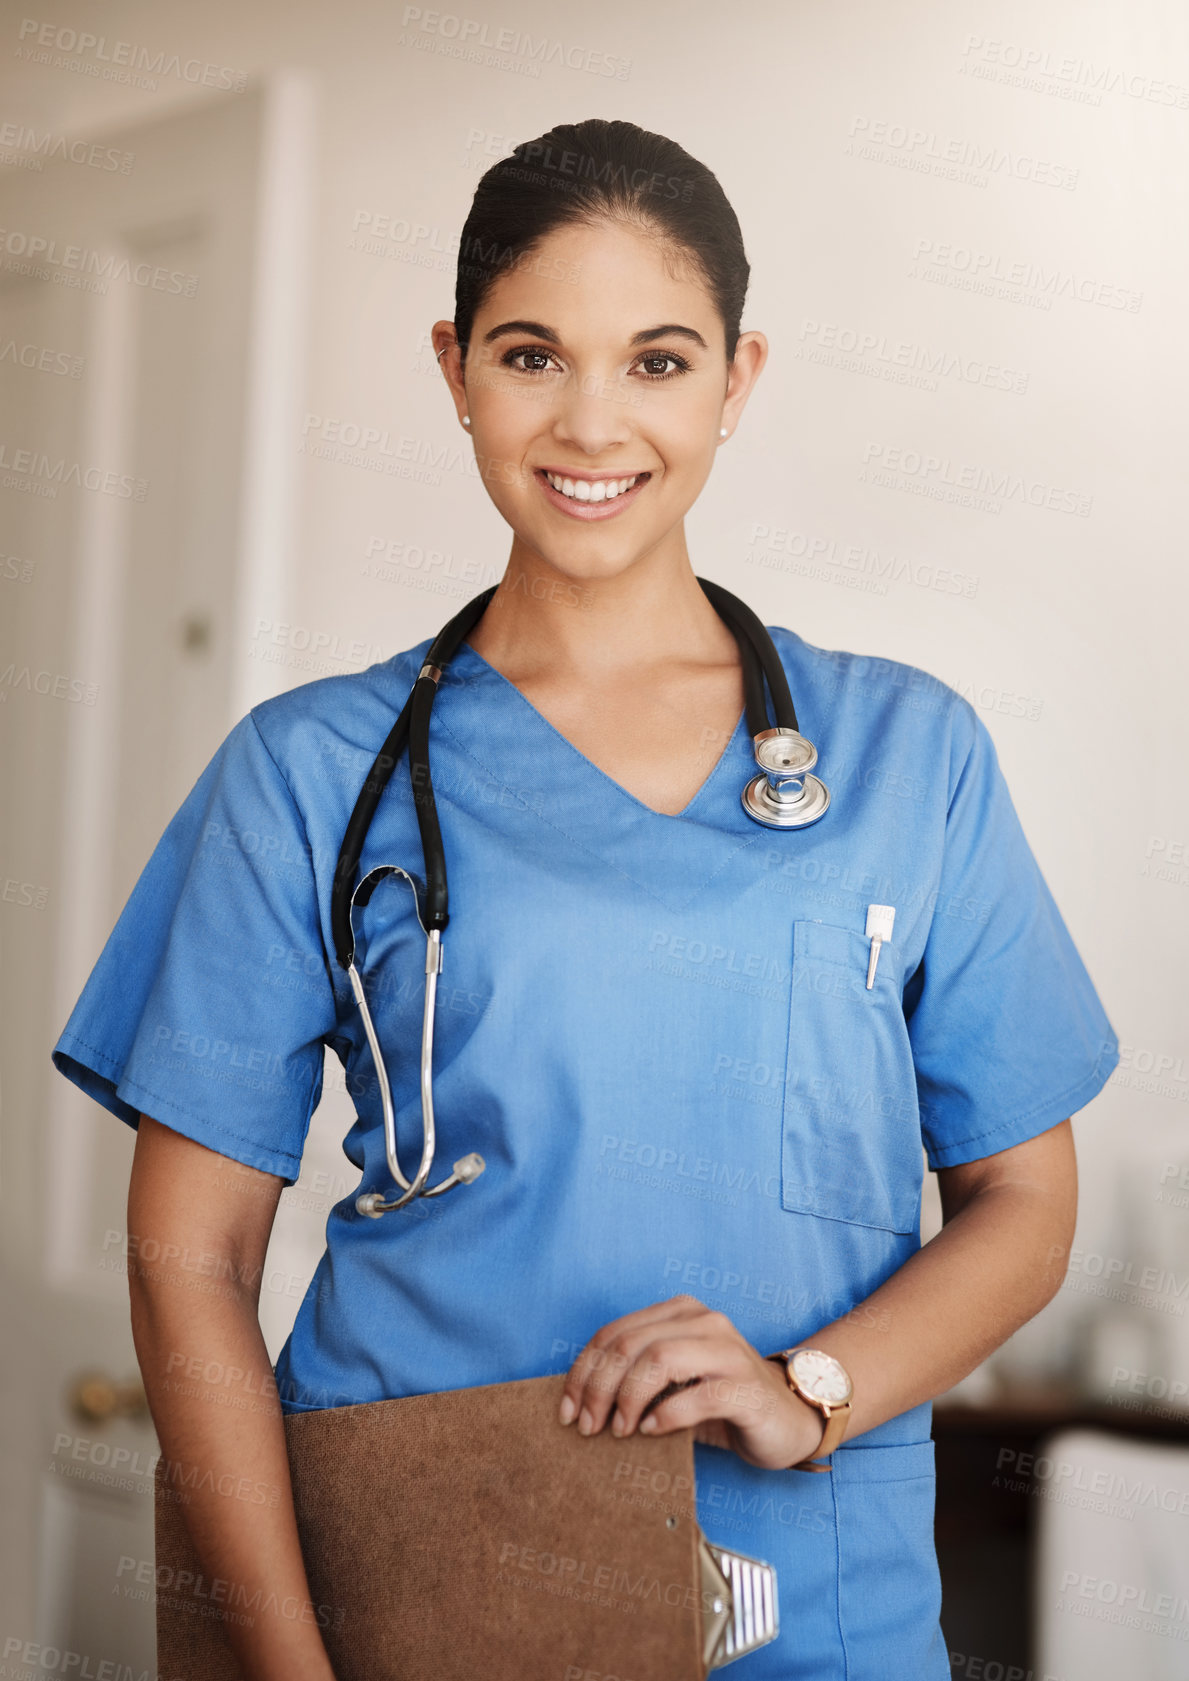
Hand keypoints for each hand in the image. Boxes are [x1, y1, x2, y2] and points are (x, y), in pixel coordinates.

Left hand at [558, 1295, 826, 1470]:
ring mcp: (728, 1350)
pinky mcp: (746, 1386)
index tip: (567, 1409)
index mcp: (679, 1312)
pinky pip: (697, 1395)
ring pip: (660, 1359)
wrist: (788, 1417)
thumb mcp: (672, 1383)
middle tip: (588, 1427)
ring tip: (619, 1430)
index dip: (583, 1371)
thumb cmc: (720, 1401)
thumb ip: (636, 1376)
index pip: (613, 1333)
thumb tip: (580, 1401)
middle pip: (630, 1345)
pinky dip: (665, 1415)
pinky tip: (651, 1431)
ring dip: (628, 1398)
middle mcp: (704, 1321)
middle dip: (598, 1388)